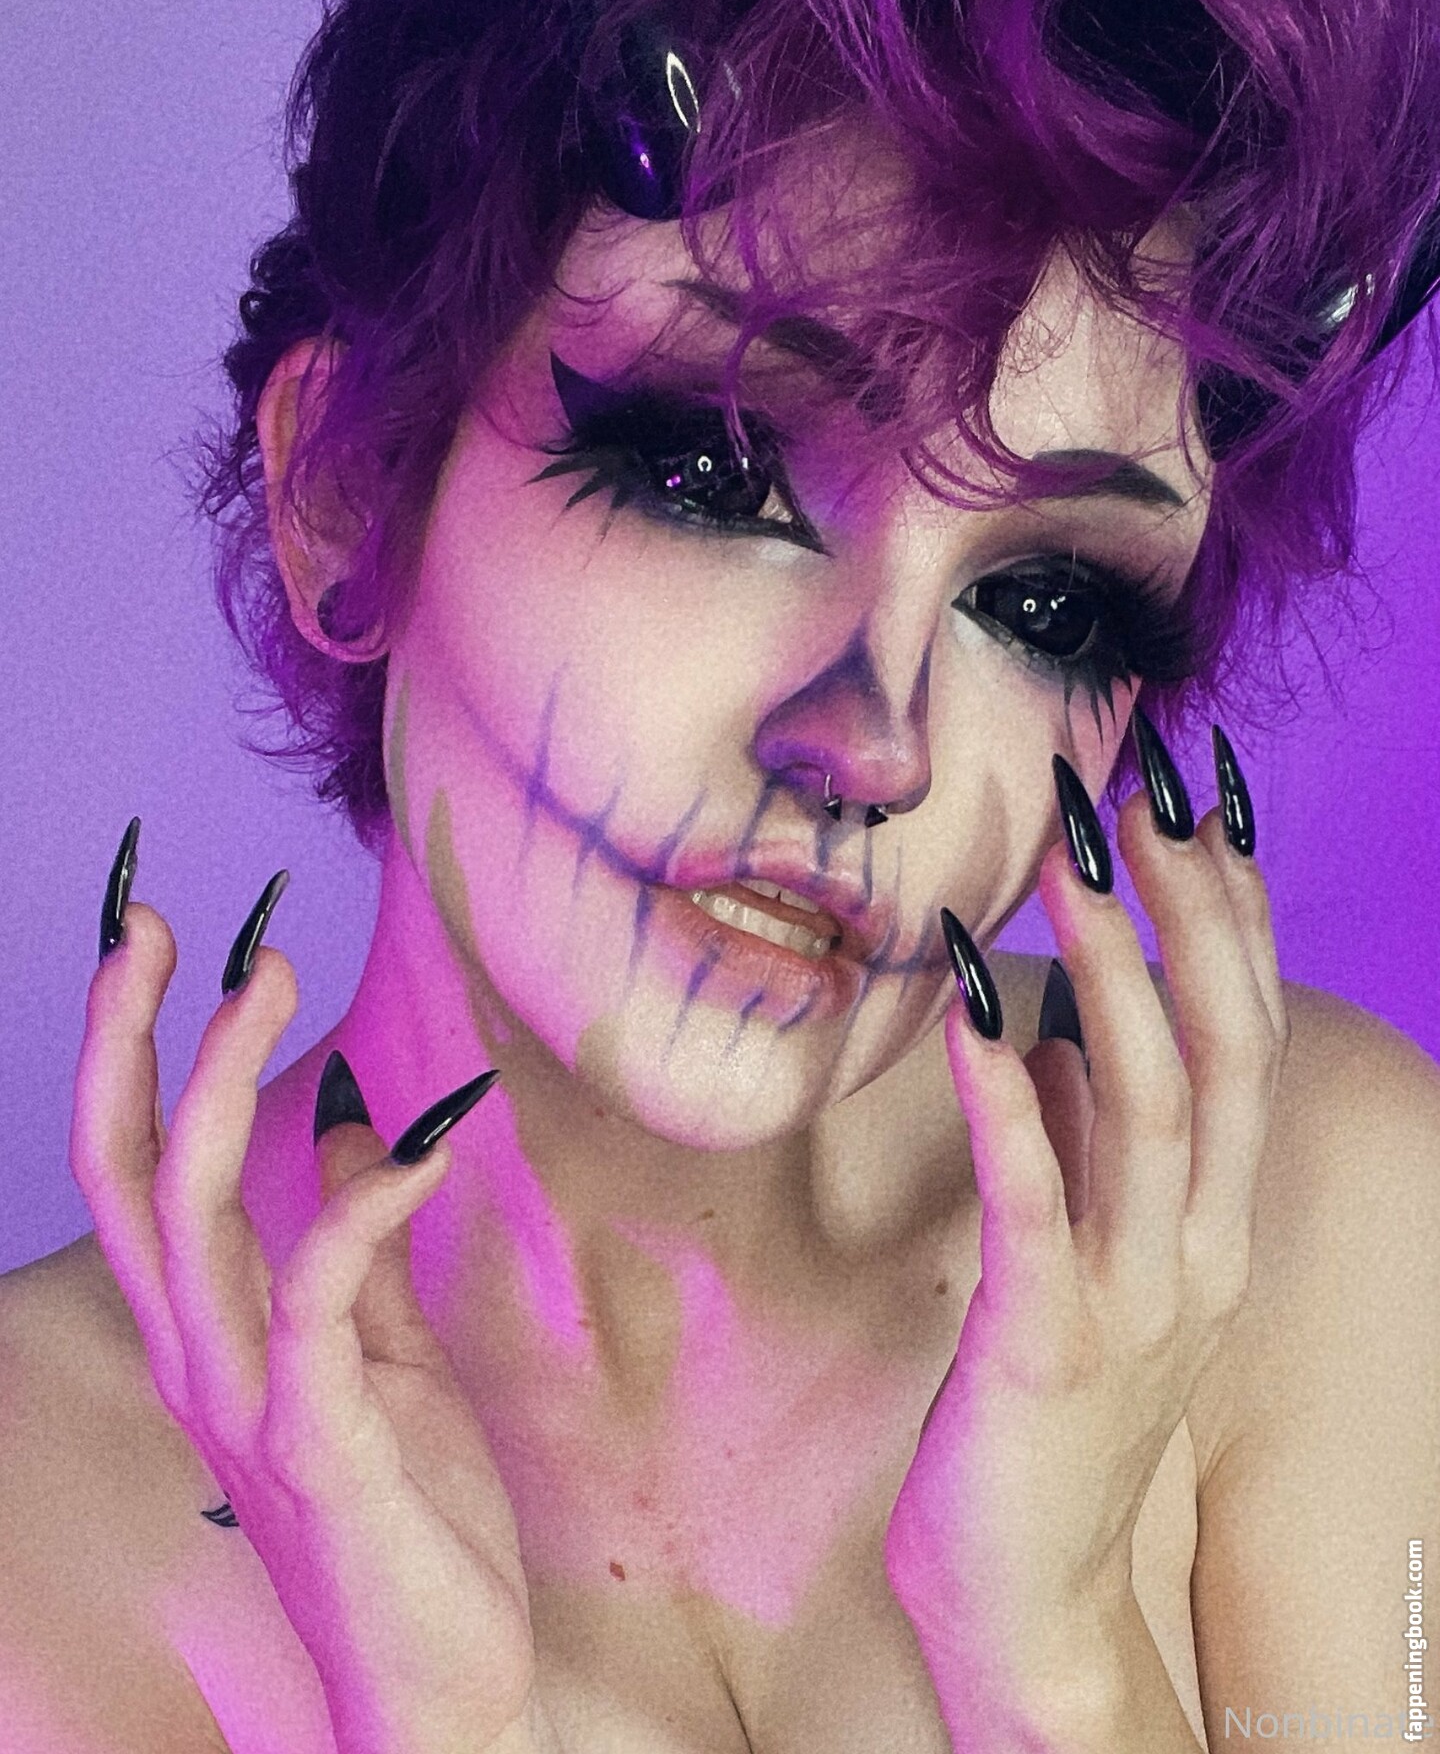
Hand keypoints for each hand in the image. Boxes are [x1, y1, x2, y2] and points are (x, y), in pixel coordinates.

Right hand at [73, 843, 546, 1753]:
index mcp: (211, 1332)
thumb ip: (352, 1245)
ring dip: (225, 1083)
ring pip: (192, 1216)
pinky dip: (354, 1209)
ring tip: (270, 979)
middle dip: (134, 1041)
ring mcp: (248, 1402)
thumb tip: (343, 1121)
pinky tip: (412, 1148)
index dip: (131, 1053)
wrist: (442, 1676)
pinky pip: (314, 1299)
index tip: (160, 942)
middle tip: (170, 926)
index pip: (134, 1170)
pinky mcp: (318, 1441)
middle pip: (126, 1174)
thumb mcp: (382, 1350)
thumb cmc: (409, 1511)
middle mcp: (201, 1358)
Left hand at [885, 737, 1287, 1716]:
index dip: (1230, 919)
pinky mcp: (1050, 1343)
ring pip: (1145, 1102)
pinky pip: (1037, 1196)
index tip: (1194, 807)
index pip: (1242, 1042)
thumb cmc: (1042, 1427)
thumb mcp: (1085, 1271)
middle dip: (1188, 910)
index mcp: (1206, 1226)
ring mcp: (1133, 1300)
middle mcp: (1195, 1252)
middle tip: (1141, 791)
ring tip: (1067, 858)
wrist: (1028, 1612)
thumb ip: (1086, 1158)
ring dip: (1112, 966)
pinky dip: (1012, 1095)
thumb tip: (1059, 1034)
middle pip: (1218, 1048)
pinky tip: (978, 1006)